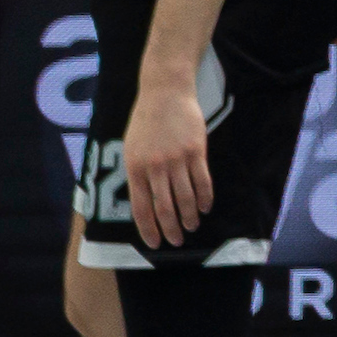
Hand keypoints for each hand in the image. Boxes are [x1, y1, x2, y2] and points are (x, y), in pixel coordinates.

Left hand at [121, 82, 211, 248]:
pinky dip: (205, 197)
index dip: (148, 229)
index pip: (141, 209)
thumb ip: (136, 174)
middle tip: (177, 241)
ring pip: (185, 197)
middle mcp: (155, 168)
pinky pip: (202, 181)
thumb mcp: (130, 148)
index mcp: (134, 169)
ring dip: (190, 216)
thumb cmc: (145, 121)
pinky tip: (206, 207)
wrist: (165, 93)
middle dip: (171, 228)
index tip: (155, 243)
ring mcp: (176, 159)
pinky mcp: (196, 151)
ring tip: (193, 226)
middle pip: (164, 208)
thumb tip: (143, 201)